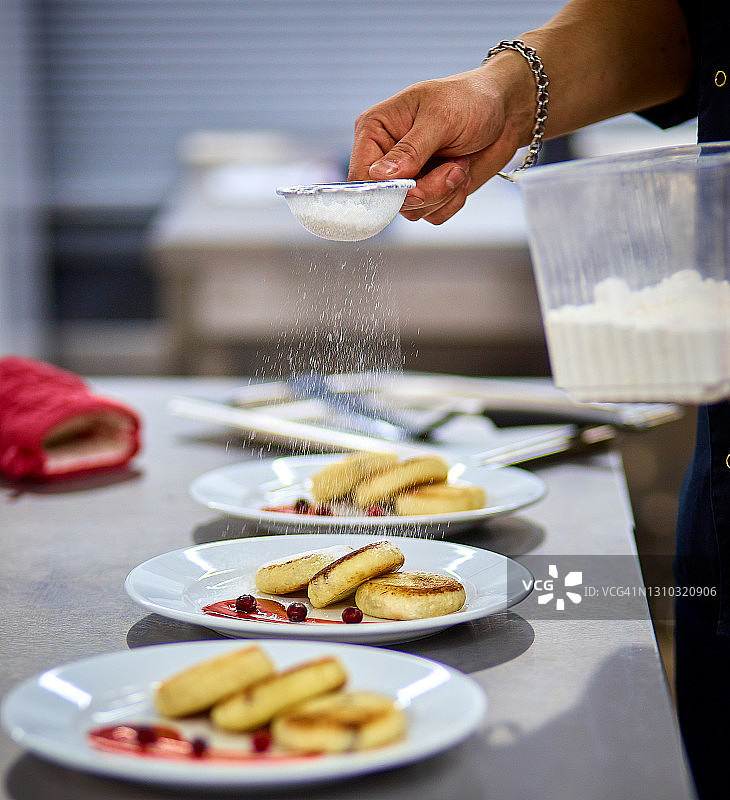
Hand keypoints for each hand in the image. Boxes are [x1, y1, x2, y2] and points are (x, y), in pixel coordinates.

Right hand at [348, 66, 529, 223]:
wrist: (506, 112)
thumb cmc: (470, 100)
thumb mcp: (440, 118)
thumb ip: (410, 150)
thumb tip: (381, 176)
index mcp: (376, 131)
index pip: (360, 176)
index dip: (382, 190)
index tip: (412, 187)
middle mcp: (386, 157)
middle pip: (387, 200)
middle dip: (425, 191)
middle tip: (451, 169)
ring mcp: (408, 178)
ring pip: (412, 211)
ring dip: (442, 194)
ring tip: (460, 164)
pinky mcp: (429, 193)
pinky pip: (432, 216)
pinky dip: (452, 202)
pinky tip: (462, 175)